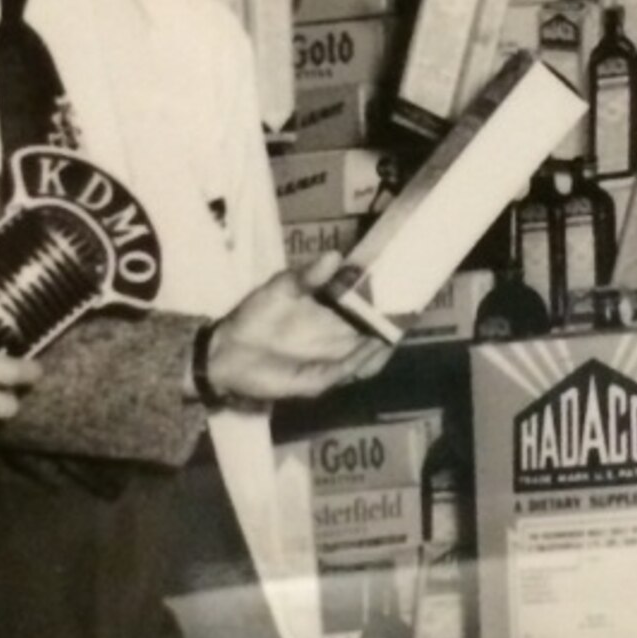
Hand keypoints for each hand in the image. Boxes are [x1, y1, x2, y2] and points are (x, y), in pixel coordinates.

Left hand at [197, 258, 393, 404]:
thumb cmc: (254, 316)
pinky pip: (346, 371)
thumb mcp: (280, 289)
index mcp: (329, 315)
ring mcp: (329, 361)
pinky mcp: (319, 380)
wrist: (225, 352)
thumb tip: (336, 257)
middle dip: (392, 323)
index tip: (406, 287)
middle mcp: (335, 339)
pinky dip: (361, 360)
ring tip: (397, 327)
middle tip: (412, 308)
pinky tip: (371, 345)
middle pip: (372, 333)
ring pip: (366, 356)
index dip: (385, 301)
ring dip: (382, 344)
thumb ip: (307, 276)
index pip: (365, 308)